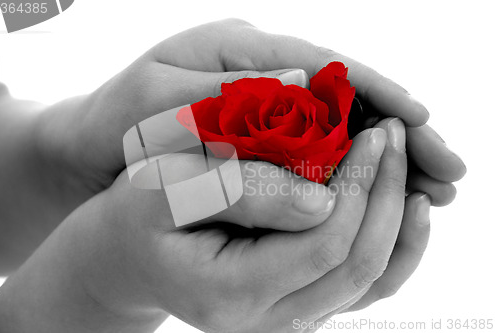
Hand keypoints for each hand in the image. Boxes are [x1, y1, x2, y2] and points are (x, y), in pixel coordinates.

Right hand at [0, 119, 407, 332]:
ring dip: (394, 217)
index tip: (370, 133)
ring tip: (402, 163)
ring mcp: (287, 316)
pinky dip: (390, 242)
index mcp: (231, 293)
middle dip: (384, 194)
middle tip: (393, 135)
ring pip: (369, 278)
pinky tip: (401, 203)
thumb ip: (239, 190)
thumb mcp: (168, 188)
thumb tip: (322, 197)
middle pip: (356, 264)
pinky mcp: (297, 301)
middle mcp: (267, 320)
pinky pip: (361, 282)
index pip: (323, 244)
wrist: (130, 255)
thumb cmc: (140, 213)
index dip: (357, 187)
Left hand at [38, 19, 463, 209]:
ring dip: (388, 159)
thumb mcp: (163, 104)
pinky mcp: (262, 139)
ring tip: (434, 188)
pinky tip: (384, 195)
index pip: (323, 65)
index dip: (375, 92)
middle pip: (346, 97)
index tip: (419, 121)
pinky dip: (354, 174)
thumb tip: (306, 83)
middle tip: (450, 169)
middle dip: (399, 132)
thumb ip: (228, 95)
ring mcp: (265, 106)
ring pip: (342, 130)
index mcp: (240, 50)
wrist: (92, 146)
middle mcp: (263, 74)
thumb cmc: (119, 120)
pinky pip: (320, 155)